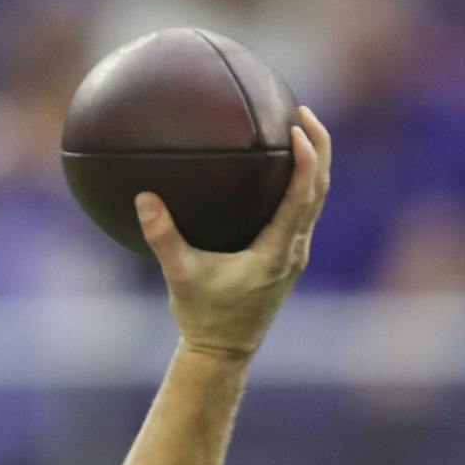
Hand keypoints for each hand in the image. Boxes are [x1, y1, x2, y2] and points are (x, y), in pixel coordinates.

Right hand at [137, 106, 331, 361]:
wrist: (223, 352)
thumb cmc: (202, 316)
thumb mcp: (179, 276)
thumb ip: (163, 237)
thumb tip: (144, 198)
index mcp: (275, 253)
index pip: (301, 197)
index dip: (306, 159)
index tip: (297, 128)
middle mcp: (293, 251)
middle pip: (320, 189)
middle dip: (319, 147)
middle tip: (304, 112)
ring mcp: (295, 254)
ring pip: (317, 199)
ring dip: (315, 162)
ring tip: (301, 128)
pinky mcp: (288, 258)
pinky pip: (303, 210)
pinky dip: (301, 183)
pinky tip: (282, 165)